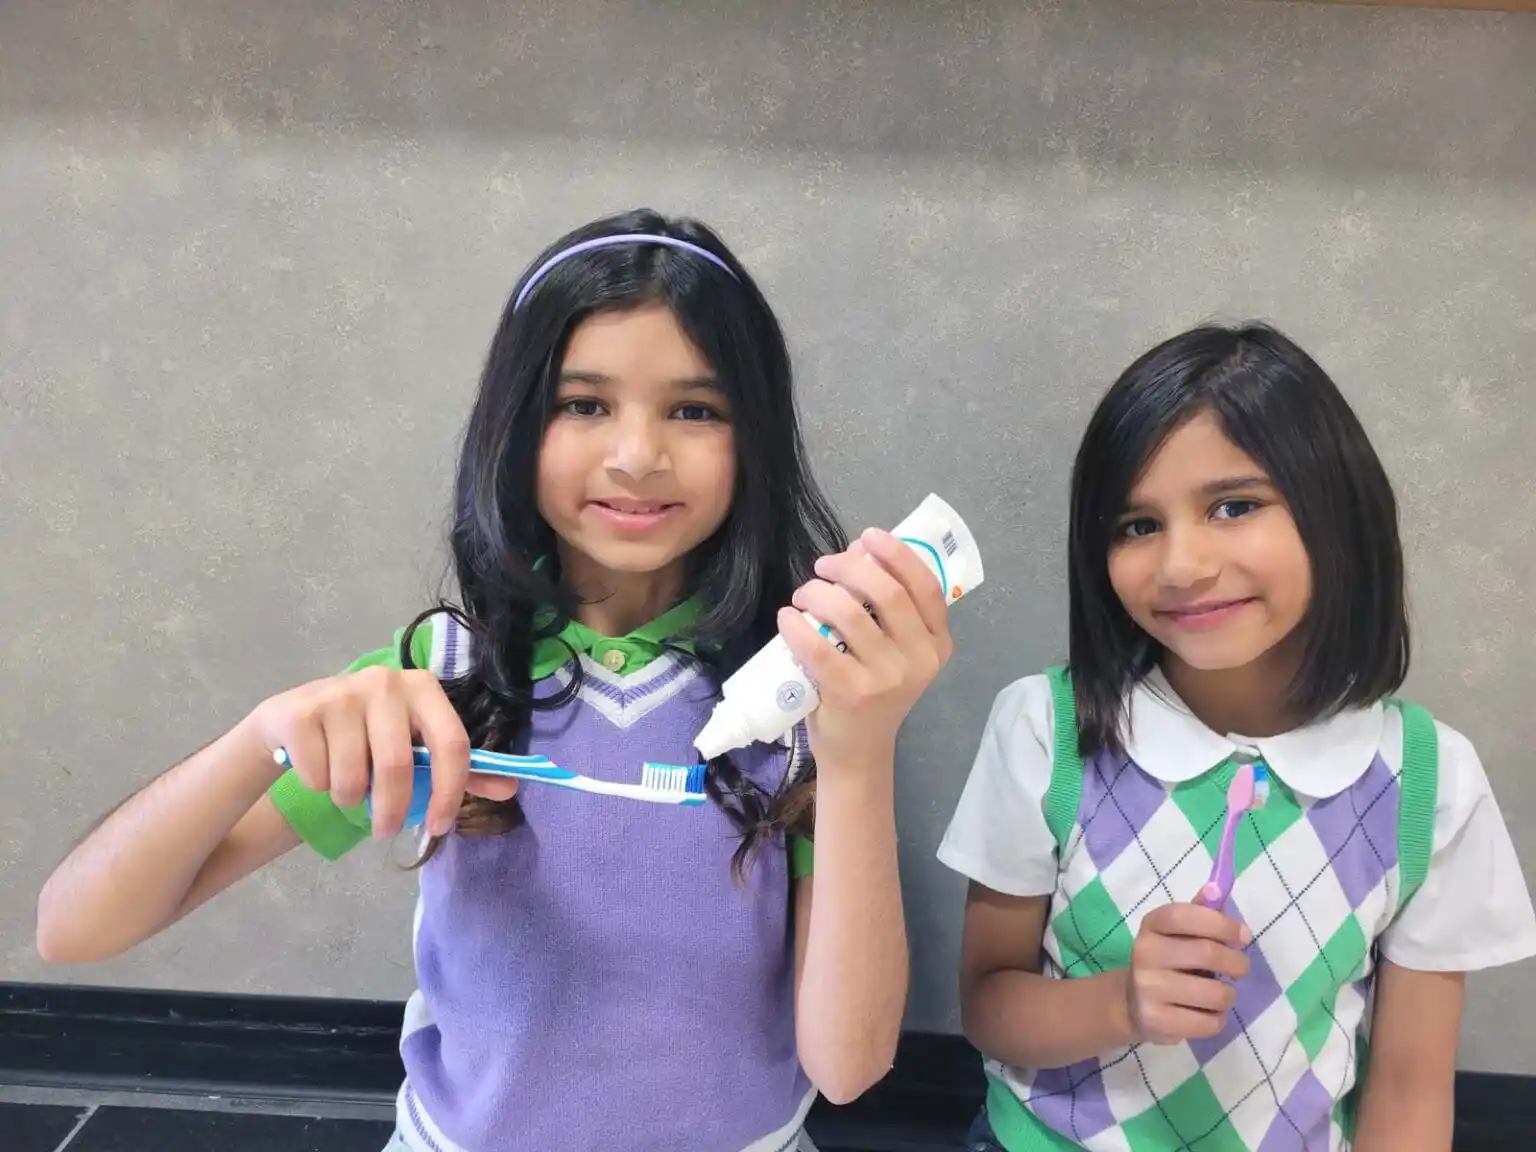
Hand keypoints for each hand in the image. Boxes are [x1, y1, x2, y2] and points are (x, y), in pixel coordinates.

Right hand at [244, 665, 516, 838]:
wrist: (295, 718)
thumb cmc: (369, 734)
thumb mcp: (416, 745)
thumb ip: (461, 767)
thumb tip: (510, 788)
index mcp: (423, 688)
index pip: (452, 744)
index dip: (450, 792)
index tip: (440, 827)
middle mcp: (384, 681)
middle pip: (398, 766)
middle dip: (393, 811)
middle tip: (385, 830)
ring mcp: (340, 692)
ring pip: (353, 777)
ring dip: (351, 799)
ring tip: (348, 787)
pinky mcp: (302, 712)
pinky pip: (318, 777)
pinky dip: (319, 787)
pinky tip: (317, 766)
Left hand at [780, 527, 954, 769]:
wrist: (859, 753)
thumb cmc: (874, 692)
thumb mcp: (894, 651)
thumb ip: (885, 607)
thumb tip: (859, 551)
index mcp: (937, 644)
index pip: (925, 587)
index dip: (897, 555)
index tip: (868, 537)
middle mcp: (919, 660)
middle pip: (886, 593)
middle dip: (849, 568)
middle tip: (823, 566)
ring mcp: (887, 679)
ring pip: (849, 613)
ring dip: (818, 593)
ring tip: (803, 594)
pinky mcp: (851, 693)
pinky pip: (817, 645)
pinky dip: (796, 624)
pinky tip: (787, 618)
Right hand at [1123, 902, 1251, 1044]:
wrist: (1132, 1003)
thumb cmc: (1167, 960)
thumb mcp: (1178, 932)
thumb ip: (1201, 912)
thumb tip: (1217, 887)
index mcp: (1152, 925)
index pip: (1186, 916)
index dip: (1221, 923)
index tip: (1242, 936)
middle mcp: (1144, 953)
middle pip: (1207, 954)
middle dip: (1236, 963)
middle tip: (1239, 969)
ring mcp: (1148, 989)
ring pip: (1215, 993)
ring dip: (1228, 995)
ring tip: (1219, 994)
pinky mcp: (1157, 1021)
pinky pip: (1209, 1023)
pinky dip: (1217, 1019)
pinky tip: (1206, 1013)